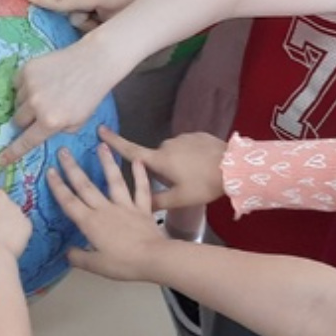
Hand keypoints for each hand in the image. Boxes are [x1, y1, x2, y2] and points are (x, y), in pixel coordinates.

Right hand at [1, 41, 117, 166]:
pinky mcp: (27, 70)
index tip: (0, 160)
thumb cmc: (89, 95)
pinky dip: (25, 86)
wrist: (93, 63)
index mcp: (50, 122)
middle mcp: (36, 105)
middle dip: (26, 120)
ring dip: (27, 102)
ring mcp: (29, 86)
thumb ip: (57, 130)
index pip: (26, 142)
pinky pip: (17, 84)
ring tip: (46, 92)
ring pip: (17, 102)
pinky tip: (41, 81)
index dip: (12, 153)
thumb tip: (40, 129)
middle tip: (39, 113)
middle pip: (18, 120)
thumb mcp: (78, 123)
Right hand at [20, 0, 160, 29]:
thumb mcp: (113, 20)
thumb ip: (90, 26)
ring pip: (72, 3)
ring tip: (106, 8)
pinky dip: (86, 1)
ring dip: (85, 10)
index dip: (40, 0)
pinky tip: (103, 2)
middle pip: (69, 10)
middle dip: (82, 18)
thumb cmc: (132, 1)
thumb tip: (74, 26)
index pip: (61, 1)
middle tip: (104, 18)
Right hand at [47, 145, 170, 282]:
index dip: (58, 186)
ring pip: (114, 180)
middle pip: (86, 186)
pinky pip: (142, 189)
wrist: (155, 258)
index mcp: (91, 223)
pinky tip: (138, 161)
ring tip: (101, 145)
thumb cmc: (124, 263)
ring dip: (107, 162)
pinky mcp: (143, 208)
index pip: (69, 202)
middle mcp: (106, 209)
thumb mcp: (97, 266)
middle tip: (64, 150)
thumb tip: (67, 253)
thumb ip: (79, 258)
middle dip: (72, 168)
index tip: (50, 170)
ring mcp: (125, 206)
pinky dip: (141, 175)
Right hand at [100, 127, 226, 209]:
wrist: (234, 167)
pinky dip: (191, 156)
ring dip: (178, 163)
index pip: (130, 150)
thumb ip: (157, 201)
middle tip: (180, 184)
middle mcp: (167, 144)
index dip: (114, 142)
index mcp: (159, 159)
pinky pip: (187, 146)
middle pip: (156, 158)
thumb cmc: (204, 184)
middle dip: (162, 170)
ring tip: (195, 177)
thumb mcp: (180, 199)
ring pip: (173, 153)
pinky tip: (203, 166)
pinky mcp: (197, 135)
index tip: (100, 129)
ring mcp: (183, 137)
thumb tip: (140, 205)